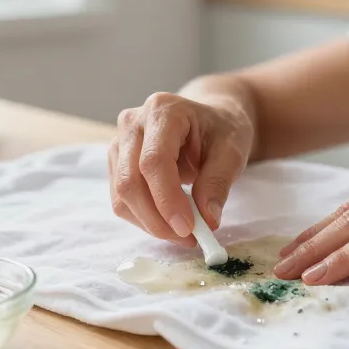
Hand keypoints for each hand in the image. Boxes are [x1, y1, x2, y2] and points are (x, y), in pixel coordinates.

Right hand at [108, 92, 253, 245]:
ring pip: (121, 196)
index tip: (188, 228)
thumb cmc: (221, 130)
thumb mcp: (232, 151)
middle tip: (188, 238)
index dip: (167, 199)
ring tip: (184, 232)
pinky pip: (121, 200)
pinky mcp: (115, 163)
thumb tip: (207, 219)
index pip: (153, 161)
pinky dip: (145, 219)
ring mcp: (119, 142)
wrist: (209, 121)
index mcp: (163, 110)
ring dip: (150, 223)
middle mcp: (133, 123)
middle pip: (130, 181)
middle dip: (157, 219)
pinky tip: (169, 220)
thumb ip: (218, 183)